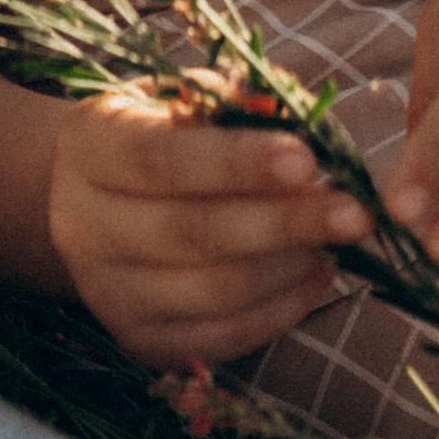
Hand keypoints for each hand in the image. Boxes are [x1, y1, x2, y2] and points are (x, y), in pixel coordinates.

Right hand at [48, 90, 370, 366]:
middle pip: (192, 233)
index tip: (307, 159)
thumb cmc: (156, 133)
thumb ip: (233, 102)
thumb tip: (300, 118)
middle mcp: (84, 225)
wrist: (95, 203)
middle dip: (284, 223)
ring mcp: (108, 293)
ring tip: (339, 239)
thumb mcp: (178, 98)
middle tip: (354, 212)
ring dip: (292, 266)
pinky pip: (223, 338)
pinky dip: (283, 310)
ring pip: (214, 291)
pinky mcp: (140, 341)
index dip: (237, 162)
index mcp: (89, 147)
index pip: (161, 159)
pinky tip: (318, 274)